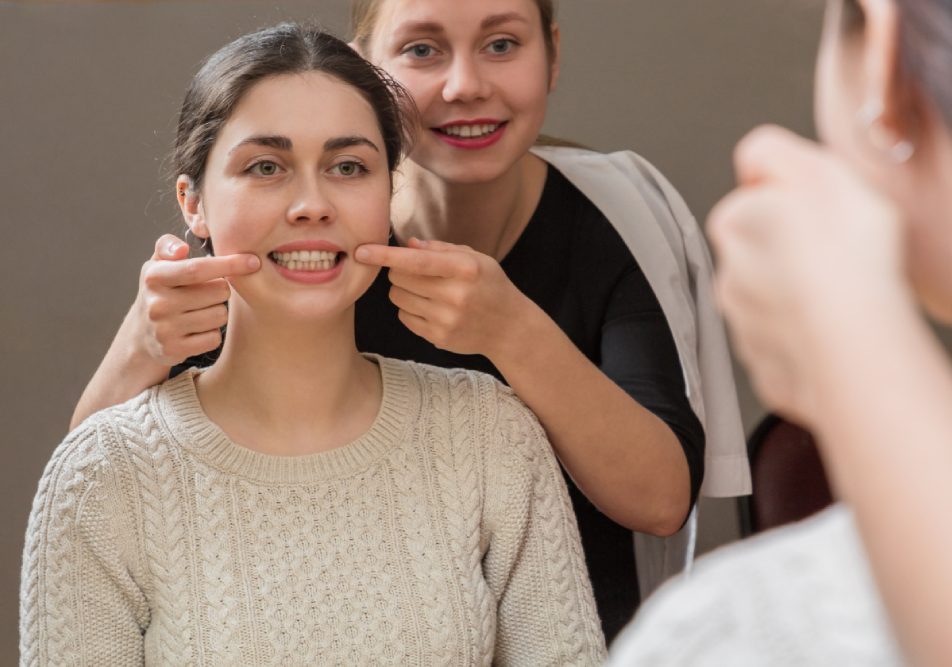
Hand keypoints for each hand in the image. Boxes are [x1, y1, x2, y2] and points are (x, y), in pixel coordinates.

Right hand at [132, 234, 260, 365]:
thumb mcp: (157, 265)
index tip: (253, 261)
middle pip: (218, 292)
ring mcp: (164, 329)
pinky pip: (214, 338)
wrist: (141, 335)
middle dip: (223, 290)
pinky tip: (199, 329)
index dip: (229, 264)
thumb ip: (167, 246)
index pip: (198, 269)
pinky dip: (212, 333)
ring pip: (220, 315)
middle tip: (210, 293)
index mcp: (155, 277)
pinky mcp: (174, 349)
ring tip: (202, 310)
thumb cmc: (160, 291)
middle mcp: (157, 303)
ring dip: (219, 311)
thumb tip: (182, 248)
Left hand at [354, 238, 529, 357]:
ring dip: (404, 290)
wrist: (510, 328)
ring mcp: (446, 320)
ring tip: (427, 291)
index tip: (360, 251)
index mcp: (464, 269)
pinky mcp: (439, 338)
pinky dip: (410, 309)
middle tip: (418, 273)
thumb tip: (407, 245)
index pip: (416, 260)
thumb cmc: (489, 285)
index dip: (385, 255)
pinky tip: (432, 308)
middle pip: (399, 278)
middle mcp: (455, 295)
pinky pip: (404, 317)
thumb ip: (440, 248)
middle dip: (400, 271)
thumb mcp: (475, 258)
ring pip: (397, 298)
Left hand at [707, 125, 905, 421]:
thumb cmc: (844, 255)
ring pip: (772, 305)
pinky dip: (807, 343)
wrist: (853, 340)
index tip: (820, 215)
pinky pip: (789, 351)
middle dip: (791, 256)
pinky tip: (834, 332)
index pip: (754, 204)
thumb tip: (751, 160)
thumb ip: (770, 152)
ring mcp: (745, 328)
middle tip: (835, 257)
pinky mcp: (768, 371)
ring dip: (798, 300)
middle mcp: (728, 277)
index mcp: (734, 224)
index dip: (792, 206)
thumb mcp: (814, 170)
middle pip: (761, 257)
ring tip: (839, 298)